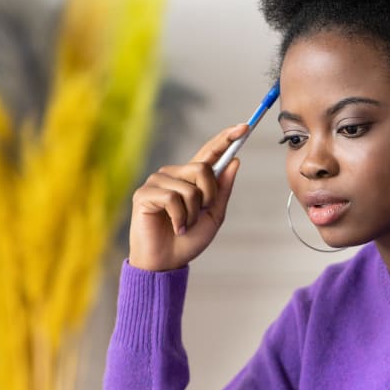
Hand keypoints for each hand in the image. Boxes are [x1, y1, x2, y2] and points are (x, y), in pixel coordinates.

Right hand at [128, 123, 248, 271]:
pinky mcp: (145, 194)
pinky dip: (180, 218)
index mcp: (190, 178)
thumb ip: (222, 189)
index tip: (245, 126)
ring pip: (190, 187)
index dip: (226, 138)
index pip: (209, 151)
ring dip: (192, 213)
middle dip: (209, 195)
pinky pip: (173, 199)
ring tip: (183, 225)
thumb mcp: (214, 215)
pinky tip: (175, 228)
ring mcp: (157, 182)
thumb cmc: (188, 240)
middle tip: (200, 214)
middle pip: (202, 168)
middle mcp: (173, 174)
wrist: (166, 262)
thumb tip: (235, 161)